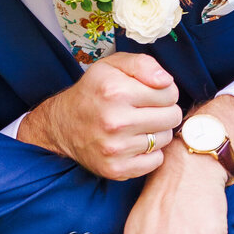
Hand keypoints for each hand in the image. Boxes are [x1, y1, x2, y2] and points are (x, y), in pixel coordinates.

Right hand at [17, 52, 181, 178]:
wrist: (62, 124)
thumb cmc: (94, 92)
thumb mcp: (112, 66)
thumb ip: (143, 64)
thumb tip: (166, 81)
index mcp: (116, 91)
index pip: (170, 93)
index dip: (164, 91)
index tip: (150, 94)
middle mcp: (116, 121)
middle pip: (172, 117)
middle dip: (164, 111)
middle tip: (146, 110)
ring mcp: (116, 148)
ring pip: (165, 139)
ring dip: (156, 131)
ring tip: (138, 126)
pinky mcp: (116, 169)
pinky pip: (156, 161)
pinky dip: (150, 153)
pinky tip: (134, 143)